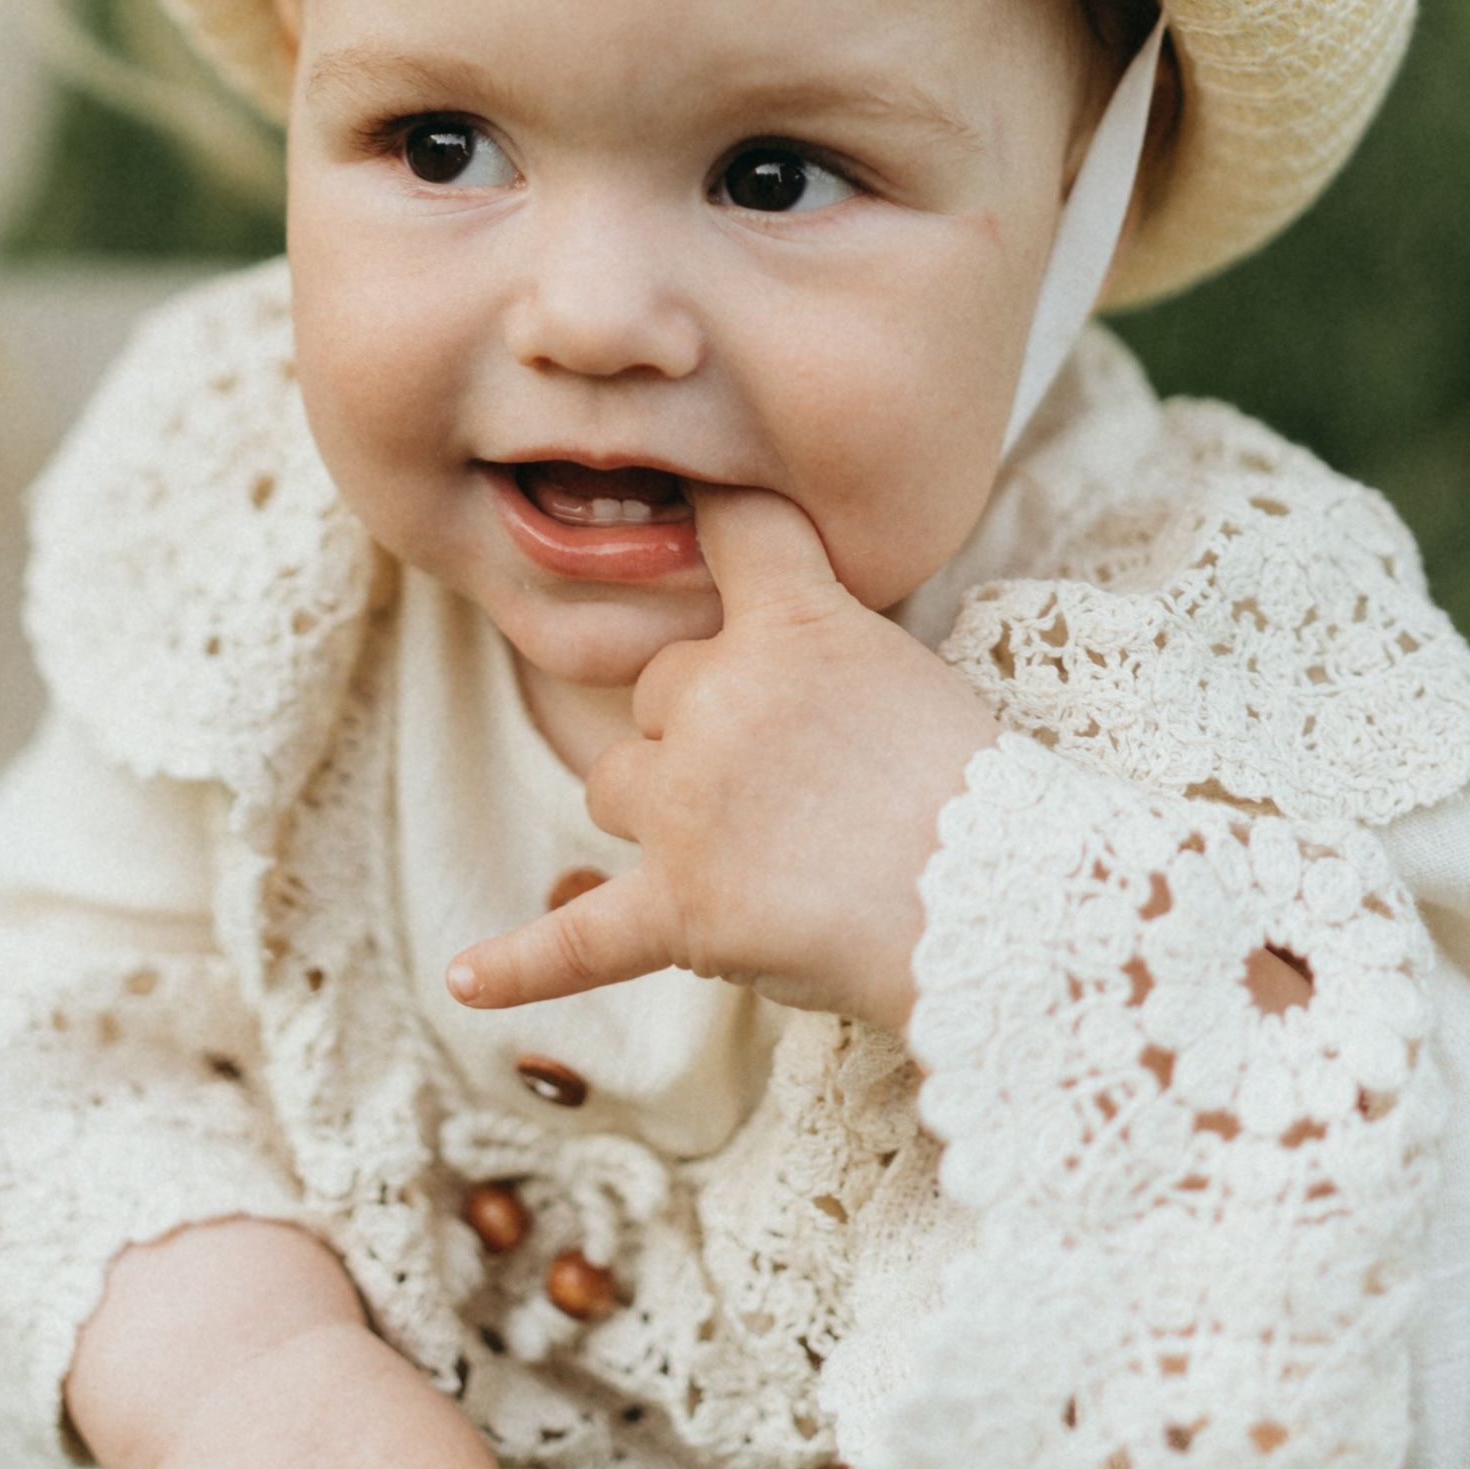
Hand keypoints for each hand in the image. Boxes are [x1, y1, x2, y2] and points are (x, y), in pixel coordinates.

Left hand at [448, 488, 999, 1034]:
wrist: (1003, 903)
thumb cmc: (977, 792)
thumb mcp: (905, 667)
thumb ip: (816, 644)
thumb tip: (757, 662)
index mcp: (790, 623)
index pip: (734, 528)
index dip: (717, 512)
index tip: (693, 489)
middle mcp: (718, 695)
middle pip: (658, 690)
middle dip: (706, 730)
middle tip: (807, 784)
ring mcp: (688, 803)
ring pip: (616, 785)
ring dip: (662, 814)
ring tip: (765, 855)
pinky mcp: (682, 907)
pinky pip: (579, 940)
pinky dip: (524, 963)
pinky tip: (466, 978)